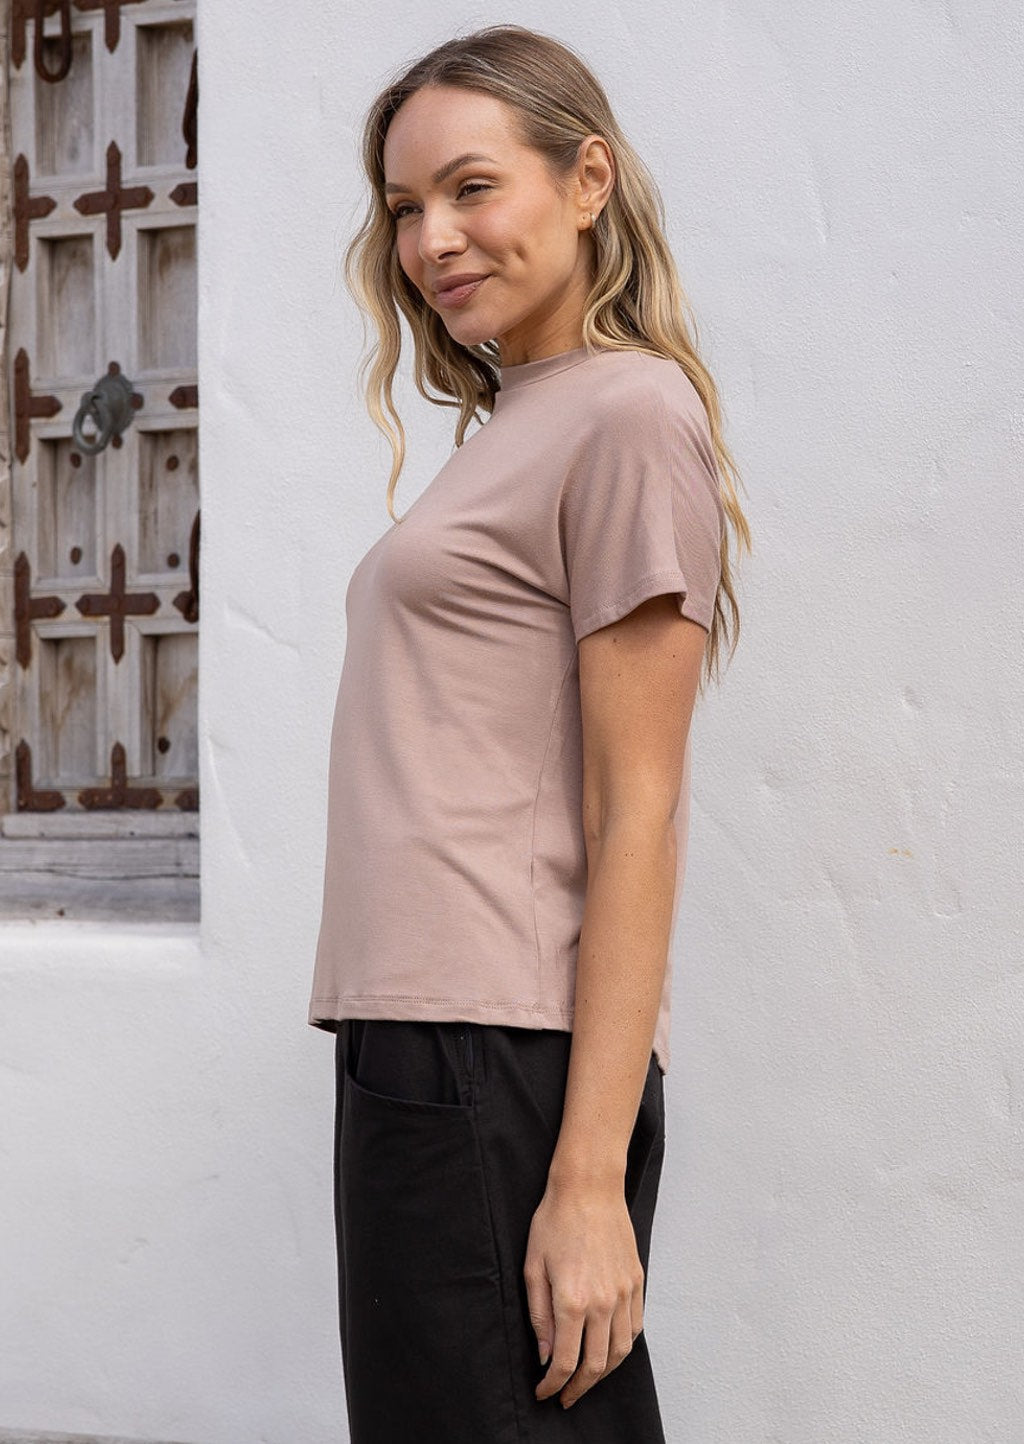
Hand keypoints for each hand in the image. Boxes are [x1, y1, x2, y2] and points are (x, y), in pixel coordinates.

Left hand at [524, 1172, 645, 1408]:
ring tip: (587, 1379)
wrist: (589, 1188)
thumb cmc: (555, 1220)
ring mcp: (624, 1292)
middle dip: (579, 1388)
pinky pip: (635, 1327)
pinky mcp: (636, 1281)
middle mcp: (603, 1302)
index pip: (565, 1361)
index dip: (553, 1384)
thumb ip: (538, 1316)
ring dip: (604, 1374)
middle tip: (565, 1396)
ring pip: (620, 1352)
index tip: (544, 1392)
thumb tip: (544, 1354)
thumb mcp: (532, 1267)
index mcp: (572, 1300)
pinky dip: (623, 1347)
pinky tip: (610, 1349)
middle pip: (596, 1365)